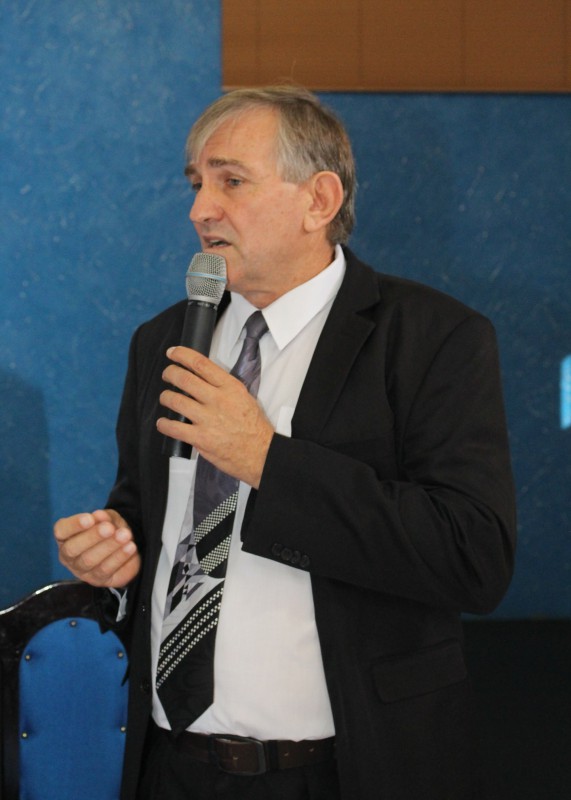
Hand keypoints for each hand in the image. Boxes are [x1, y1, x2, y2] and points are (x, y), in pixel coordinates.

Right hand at [54, 509, 140, 587]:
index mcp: (66, 537)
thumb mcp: (108, 518)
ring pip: (90, 561)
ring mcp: (82, 571)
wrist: (125, 545)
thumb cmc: (110, 529)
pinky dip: (119, 558)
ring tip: (125, 535)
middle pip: (72, 549)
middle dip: (92, 537)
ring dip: (108, 547)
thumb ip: (103, 517)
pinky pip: (106, 571)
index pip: (61, 530)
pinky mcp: (99, 581)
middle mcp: (69, 556)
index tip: (90, 519)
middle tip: (109, 528)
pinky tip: (130, 547)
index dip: (74, 525)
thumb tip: (99, 516)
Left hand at [156, 346, 273, 488]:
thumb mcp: (244, 398)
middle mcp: (218, 400)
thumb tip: (203, 378)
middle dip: (170, 373)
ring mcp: (208, 419)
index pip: (201, 364)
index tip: (172, 353)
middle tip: (167, 374)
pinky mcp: (200, 438)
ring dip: (166, 397)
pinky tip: (163, 423)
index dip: (182, 355)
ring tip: (166, 398)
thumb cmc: (254, 427)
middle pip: (184, 379)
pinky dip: (164, 424)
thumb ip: (224, 387)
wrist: (261, 453)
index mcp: (230, 387)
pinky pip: (174, 428)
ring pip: (175, 401)